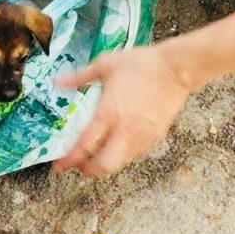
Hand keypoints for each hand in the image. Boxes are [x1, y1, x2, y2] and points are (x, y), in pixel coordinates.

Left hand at [53, 44, 192, 175]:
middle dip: (88, 170)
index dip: (69, 160)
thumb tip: (57, 81)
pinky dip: (121, 154)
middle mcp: (124, 130)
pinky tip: (116, 144)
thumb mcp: (106, 64)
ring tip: (96, 155)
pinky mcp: (155, 136)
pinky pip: (134, 154)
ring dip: (105, 163)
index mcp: (108, 113)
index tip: (59, 166)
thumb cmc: (142, 63)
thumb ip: (80, 77)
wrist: (177, 68)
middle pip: (103, 166)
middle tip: (79, 165)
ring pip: (119, 163)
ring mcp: (141, 136)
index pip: (84, 145)